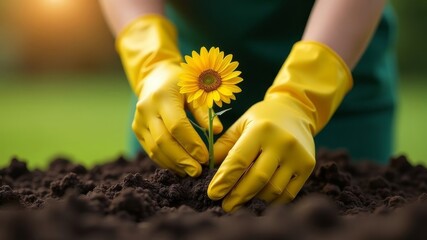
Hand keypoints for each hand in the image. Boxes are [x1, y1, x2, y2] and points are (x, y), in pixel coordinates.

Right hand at [132, 62, 221, 176]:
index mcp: (162, 96)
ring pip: (155, 149)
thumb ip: (205, 111)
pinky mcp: (137, 130)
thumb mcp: (195, 91)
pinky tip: (179, 168)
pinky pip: (150, 150)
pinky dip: (166, 162)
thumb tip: (218, 131)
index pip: (177, 125)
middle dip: (182, 159)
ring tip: (190, 172)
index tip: (205, 157)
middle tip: (198, 172)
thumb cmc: (181, 83)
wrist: (154, 77)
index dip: (191, 143)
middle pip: (163, 141)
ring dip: (174, 164)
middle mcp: (146, 109)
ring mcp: (138, 121)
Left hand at [208, 41, 351, 211]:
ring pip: (273, 189)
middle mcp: (282, 142)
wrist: (296, 110)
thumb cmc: (262, 119)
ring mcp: (298, 155)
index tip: (213, 194)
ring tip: (241, 203)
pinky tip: (259, 200)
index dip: (224, 180)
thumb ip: (224, 146)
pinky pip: (288, 193)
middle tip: (225, 207)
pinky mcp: (308, 166)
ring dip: (254, 199)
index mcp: (261, 129)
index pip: (238, 160)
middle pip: (257, 178)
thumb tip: (206, 169)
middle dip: (238, 196)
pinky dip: (271, 201)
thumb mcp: (241, 125)